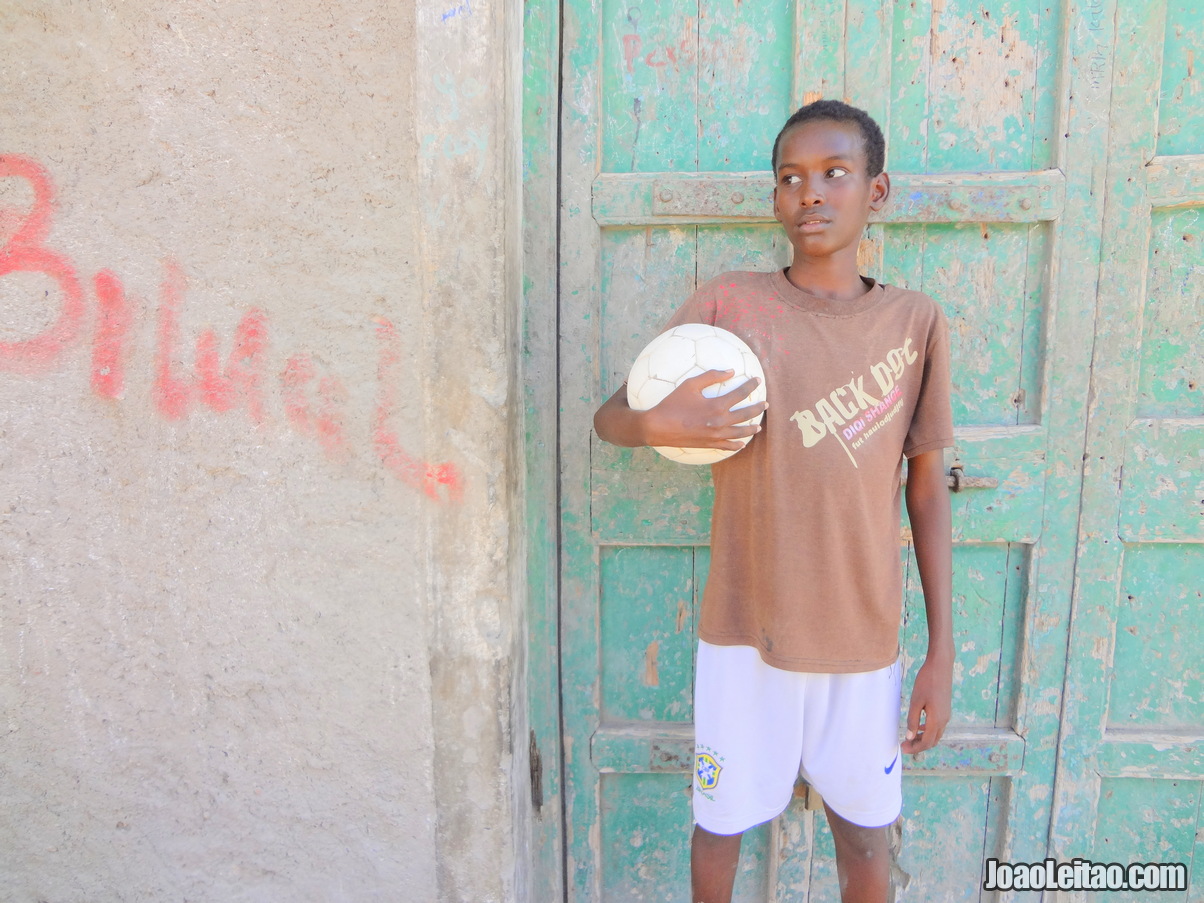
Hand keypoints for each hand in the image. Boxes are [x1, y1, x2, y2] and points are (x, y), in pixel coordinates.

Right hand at [641, 369, 766, 449]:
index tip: (758, 380)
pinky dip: (737, 445)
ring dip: (751, 428)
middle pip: (746, 414)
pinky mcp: (709, 445)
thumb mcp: (690, 384)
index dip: (751, 385)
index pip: (740, 393)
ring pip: (740, 433)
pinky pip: (728, 447)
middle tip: (765, 404)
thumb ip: (711, 376)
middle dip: (758, 408)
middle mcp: (720, 422)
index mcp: (717, 406)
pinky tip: (742, 444)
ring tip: (758, 426)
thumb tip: (730, 371)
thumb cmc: (672, 403)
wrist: (658, 427)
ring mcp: (716, 436)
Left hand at [901, 655, 951, 754]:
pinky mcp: (945, 709)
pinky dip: (927, 730)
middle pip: (932, 741)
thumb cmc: (926, 682)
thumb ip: (912, 720)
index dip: (915, 748)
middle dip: (918, 745)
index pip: (926, 742)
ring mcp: (946, 715)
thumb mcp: (916, 701)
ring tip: (909, 738)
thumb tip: (910, 737)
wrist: (940, 667)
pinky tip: (918, 726)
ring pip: (935, 734)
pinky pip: (937, 726)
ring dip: (923, 738)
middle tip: (904, 745)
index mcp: (937, 720)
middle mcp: (944, 720)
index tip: (903, 749)